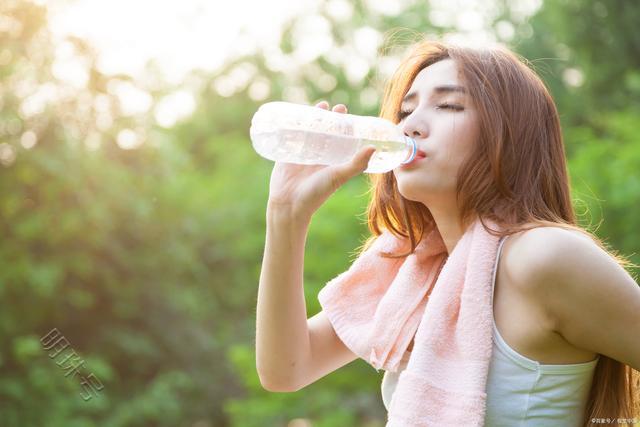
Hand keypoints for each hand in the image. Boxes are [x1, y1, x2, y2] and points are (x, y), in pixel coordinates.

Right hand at [266, 101, 375, 220]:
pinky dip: (295, 125)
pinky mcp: (287, 153)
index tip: (352, 118)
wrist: (290, 204)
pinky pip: (292, 136)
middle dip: (332, 119)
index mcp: (333, 161)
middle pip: (327, 132)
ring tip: (321, 105)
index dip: (347, 127)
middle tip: (337, 107)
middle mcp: (319, 156)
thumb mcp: (339, 176)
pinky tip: (298, 113)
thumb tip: (373, 147)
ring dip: (315, 118)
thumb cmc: (317, 193)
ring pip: (310, 131)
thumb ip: (356, 164)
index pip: (342, 140)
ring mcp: (303, 154)